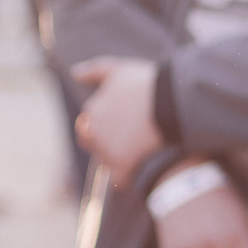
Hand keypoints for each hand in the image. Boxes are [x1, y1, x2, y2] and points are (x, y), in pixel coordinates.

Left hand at [71, 57, 162, 181]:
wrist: (172, 103)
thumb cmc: (148, 85)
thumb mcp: (120, 70)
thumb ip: (95, 71)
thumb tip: (75, 74)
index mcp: (92, 110)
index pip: (91, 124)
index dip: (111, 124)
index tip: (130, 123)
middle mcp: (93, 130)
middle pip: (95, 144)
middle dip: (110, 143)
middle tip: (136, 138)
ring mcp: (105, 150)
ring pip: (107, 160)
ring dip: (122, 158)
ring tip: (145, 149)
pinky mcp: (119, 167)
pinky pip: (121, 177)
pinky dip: (131, 175)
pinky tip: (145, 164)